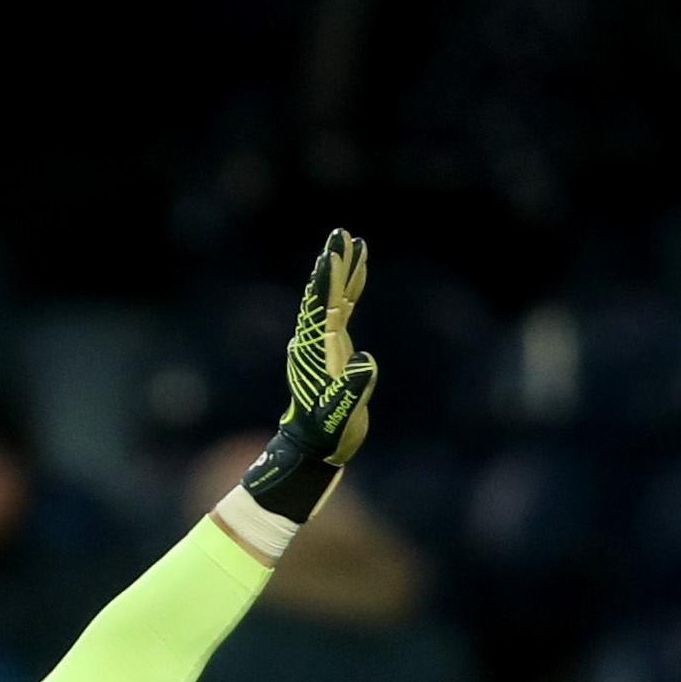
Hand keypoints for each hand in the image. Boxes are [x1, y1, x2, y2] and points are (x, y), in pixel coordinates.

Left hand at [237, 227, 376, 527]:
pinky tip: (357, 274)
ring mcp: (322, 342)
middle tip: (340, 234)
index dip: (328, 278)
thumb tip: (365, 361)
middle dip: (332, 264)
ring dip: (341, 271)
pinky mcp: (333, 348)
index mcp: (314, 350)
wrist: (315, 448)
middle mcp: (314, 340)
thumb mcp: (340, 416)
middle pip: (323, 294)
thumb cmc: (326, 435)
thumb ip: (352, 390)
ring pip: (332, 297)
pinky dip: (349, 289)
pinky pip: (341, 310)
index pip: (321, 306)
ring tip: (351, 242)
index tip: (334, 250)